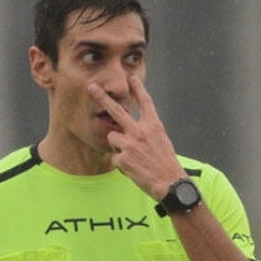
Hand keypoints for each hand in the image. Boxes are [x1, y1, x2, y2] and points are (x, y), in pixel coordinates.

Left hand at [87, 75, 185, 198]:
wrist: (170, 183)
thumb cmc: (167, 164)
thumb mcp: (162, 141)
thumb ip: (147, 131)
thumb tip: (133, 128)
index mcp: (154, 126)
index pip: (145, 102)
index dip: (138, 88)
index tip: (131, 77)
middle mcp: (141, 131)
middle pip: (117, 110)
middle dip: (102, 98)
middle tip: (91, 87)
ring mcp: (130, 144)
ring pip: (112, 137)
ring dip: (118, 146)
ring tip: (133, 158)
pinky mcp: (123, 158)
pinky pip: (115, 157)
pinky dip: (122, 165)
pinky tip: (135, 170)